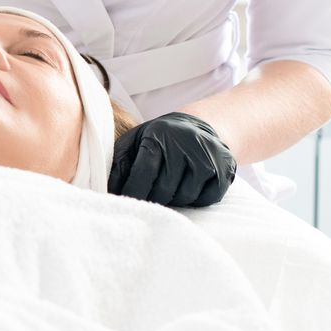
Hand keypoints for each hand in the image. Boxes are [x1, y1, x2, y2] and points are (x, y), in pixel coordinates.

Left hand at [108, 111, 236, 207]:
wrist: (201, 127)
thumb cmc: (160, 139)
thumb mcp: (135, 142)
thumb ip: (119, 164)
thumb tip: (106, 191)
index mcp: (159, 136)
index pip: (144, 173)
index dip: (133, 192)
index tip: (125, 203)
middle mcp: (186, 145)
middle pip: (164, 189)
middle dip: (152, 198)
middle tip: (148, 197)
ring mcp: (208, 158)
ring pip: (185, 197)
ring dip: (174, 200)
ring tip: (169, 188)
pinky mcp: (225, 170)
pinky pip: (206, 199)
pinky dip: (195, 200)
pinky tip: (188, 187)